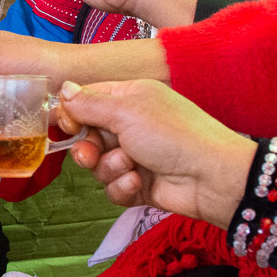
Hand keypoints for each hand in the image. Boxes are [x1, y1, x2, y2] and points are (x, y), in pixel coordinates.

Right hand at [55, 79, 255, 227]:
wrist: (213, 178)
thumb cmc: (174, 135)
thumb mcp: (127, 111)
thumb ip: (89, 103)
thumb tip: (62, 89)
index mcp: (130, 98)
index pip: (86, 100)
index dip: (72, 114)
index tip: (68, 125)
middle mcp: (130, 125)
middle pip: (87, 136)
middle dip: (87, 148)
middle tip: (91, 154)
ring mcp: (135, 156)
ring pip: (97, 165)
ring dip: (109, 168)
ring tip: (131, 167)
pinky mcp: (139, 184)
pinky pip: (112, 188)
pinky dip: (122, 187)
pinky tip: (139, 183)